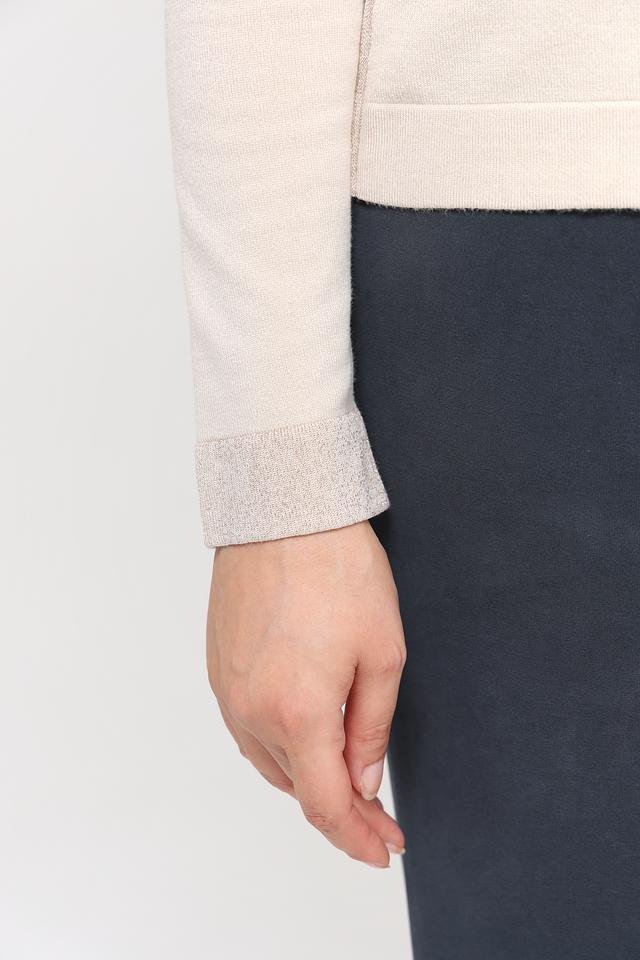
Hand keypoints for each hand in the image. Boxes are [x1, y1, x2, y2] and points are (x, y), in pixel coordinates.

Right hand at [206, 520, 406, 867]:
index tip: (384, 848)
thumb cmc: (339, 570)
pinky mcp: (218, 667)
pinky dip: (280, 746)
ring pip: (270, 762)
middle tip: (379, 813)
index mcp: (299, 712)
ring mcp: (228, 690)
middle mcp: (253, 711)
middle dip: (341, 808)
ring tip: (345, 776)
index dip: (357, 838)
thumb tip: (363, 780)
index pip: (326, 805)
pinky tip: (305, 735)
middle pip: (298, 787)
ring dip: (309, 778)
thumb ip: (371, 728)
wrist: (283, 511)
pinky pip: (247, 729)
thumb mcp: (382, 652)